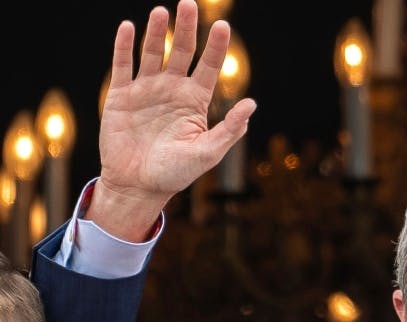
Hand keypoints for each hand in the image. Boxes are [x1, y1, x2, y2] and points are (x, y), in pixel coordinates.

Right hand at [91, 0, 255, 240]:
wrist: (139, 185)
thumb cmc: (176, 172)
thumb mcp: (208, 153)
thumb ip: (230, 130)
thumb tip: (252, 104)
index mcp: (195, 101)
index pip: (209, 66)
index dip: (216, 47)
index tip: (223, 25)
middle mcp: (172, 89)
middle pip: (182, 51)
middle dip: (187, 29)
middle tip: (190, 4)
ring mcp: (146, 90)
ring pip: (152, 53)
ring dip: (157, 32)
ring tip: (162, 12)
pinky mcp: (121, 95)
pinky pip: (123, 66)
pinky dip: (124, 46)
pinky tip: (127, 27)